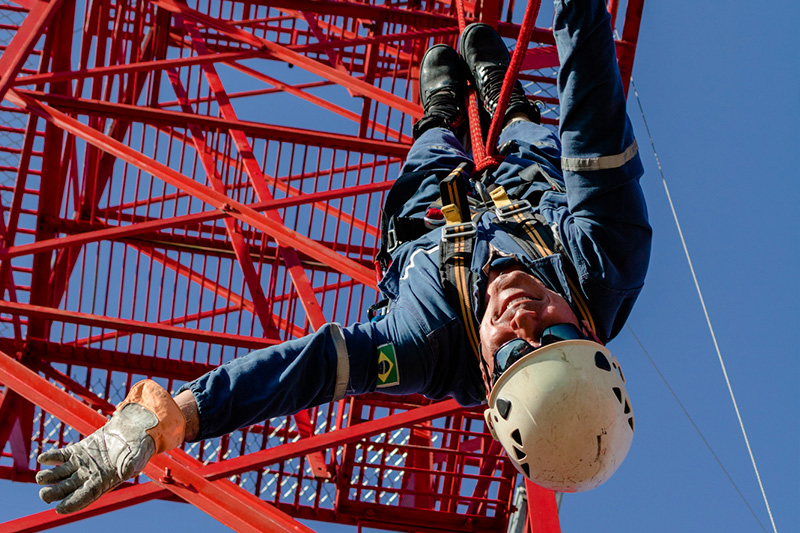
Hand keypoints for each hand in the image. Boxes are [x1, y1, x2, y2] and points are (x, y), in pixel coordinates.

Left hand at [36, 403, 156, 513]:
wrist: (135, 429)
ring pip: (61, 473)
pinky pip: (61, 456)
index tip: (59, 508)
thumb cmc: (140, 446)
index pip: (85, 496)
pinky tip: (43, 458)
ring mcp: (82, 463)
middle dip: (55, 492)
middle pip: (68, 488)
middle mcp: (90, 475)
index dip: (72, 503)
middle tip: (44, 494)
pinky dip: (51, 457)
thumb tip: (125, 472)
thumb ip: (131, 464)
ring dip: (49, 476)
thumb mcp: (138, 456)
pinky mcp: (78, 450)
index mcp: (103, 482)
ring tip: (41, 477)